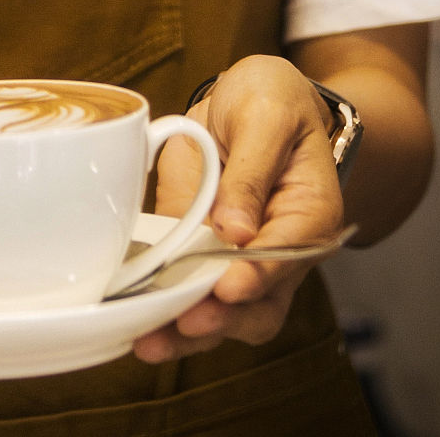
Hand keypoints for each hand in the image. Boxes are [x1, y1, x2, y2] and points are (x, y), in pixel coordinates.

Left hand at [137, 55, 345, 361]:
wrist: (247, 97)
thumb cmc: (271, 100)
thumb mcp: (267, 117)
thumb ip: (254, 172)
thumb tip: (236, 231)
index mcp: (308, 217)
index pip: (284, 258)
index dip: (254, 278)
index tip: (226, 289)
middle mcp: (276, 251)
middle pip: (257, 306)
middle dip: (221, 321)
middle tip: (185, 323)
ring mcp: (234, 258)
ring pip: (220, 313)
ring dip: (185, 332)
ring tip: (150, 341)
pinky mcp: (196, 252)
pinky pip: (181, 289)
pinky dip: (159, 308)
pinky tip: (131, 317)